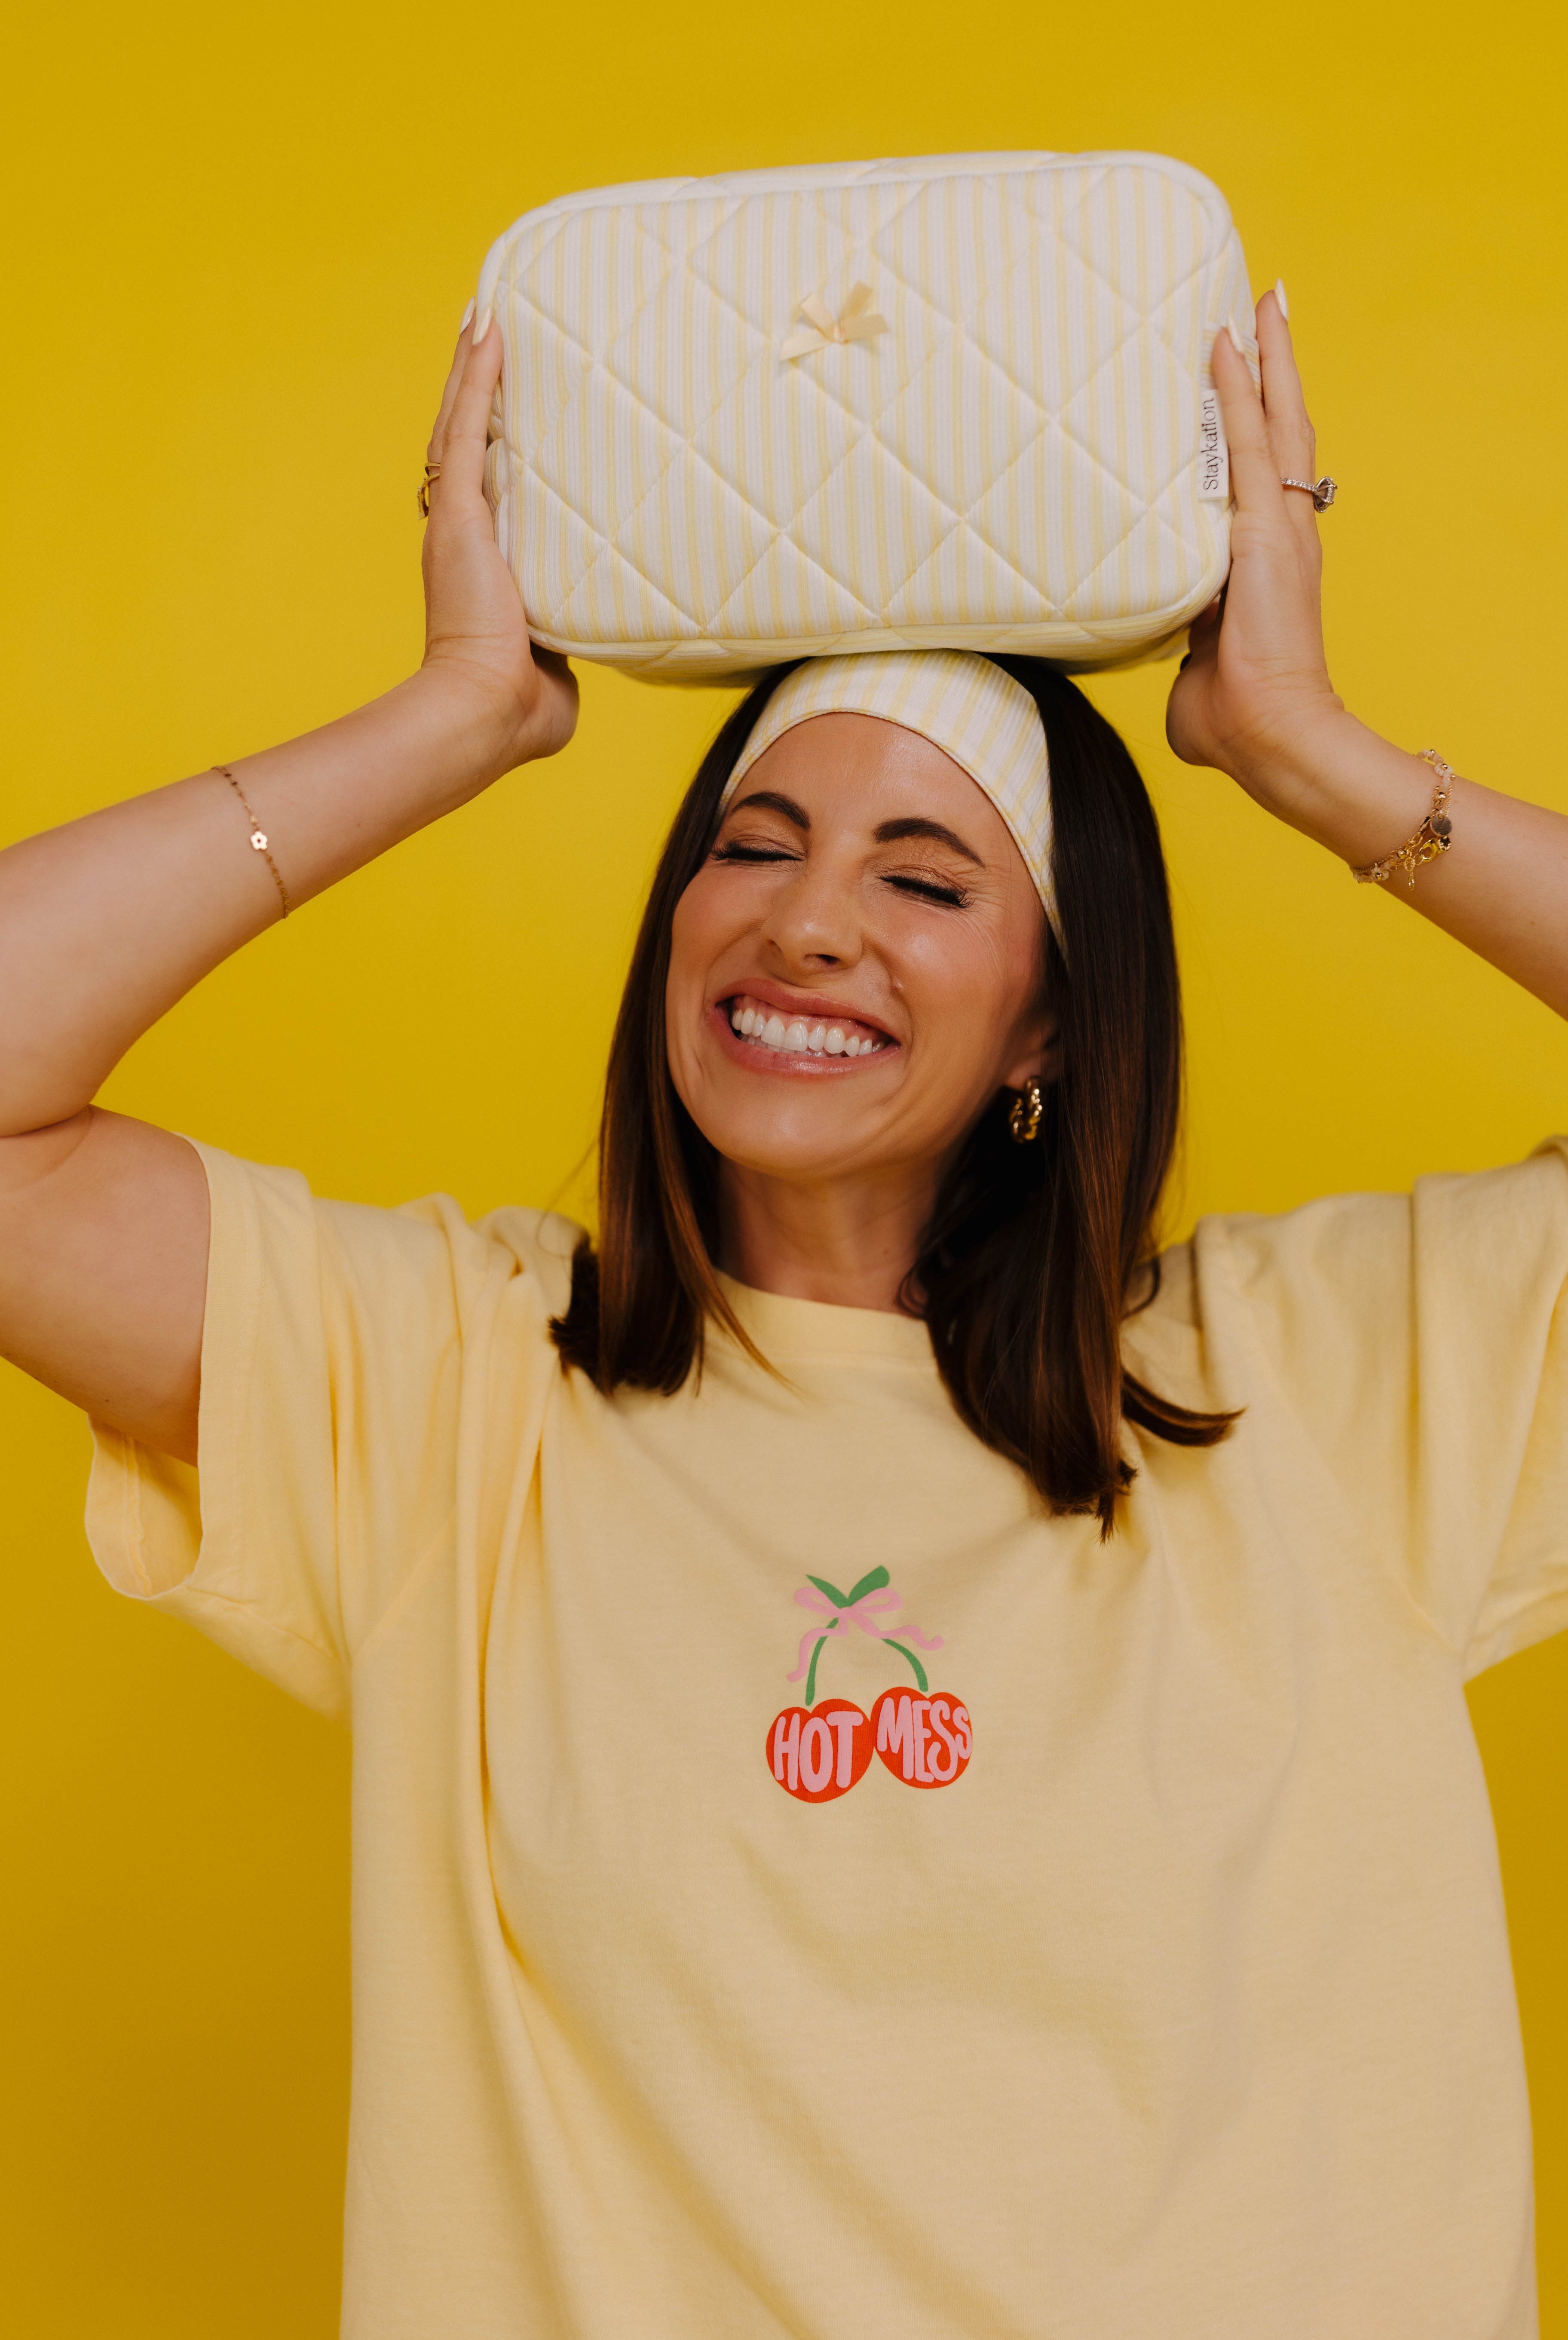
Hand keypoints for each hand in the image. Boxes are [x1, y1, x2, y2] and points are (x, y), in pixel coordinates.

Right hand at [419, 314, 578, 772]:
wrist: (488, 711)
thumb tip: (579, 646)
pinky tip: (488, 326)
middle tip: (492, 332)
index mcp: (481, 564)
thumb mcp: (554, 661)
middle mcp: (462, 533)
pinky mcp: (458, 511)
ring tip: (489, 310)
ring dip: (473, 366)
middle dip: (477, 389)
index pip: (487, 488)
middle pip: (466, 442)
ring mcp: (456, 518)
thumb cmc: (521, 709)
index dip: (493, 444)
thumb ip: (565, 639)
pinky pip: (467, 426)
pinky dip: (475, 376)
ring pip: (461, 423)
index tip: (510, 406)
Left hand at [1165, 291, 1344, 801]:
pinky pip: (1246, 443)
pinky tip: (1224, 344)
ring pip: (1274, 422)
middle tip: (1265, 308)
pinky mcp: (1265, 530)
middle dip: (1274, 368)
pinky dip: (1238, 390)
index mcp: (1265, 562)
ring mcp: (1278, 526)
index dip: (1259, 422)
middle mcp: (1280, 533)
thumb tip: (1164, 648)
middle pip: (1281, 431)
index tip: (1250, 375)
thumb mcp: (1195, 666)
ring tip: (1259, 303)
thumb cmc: (1232, 720)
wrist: (1268, 736)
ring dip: (1265, 359)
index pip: (1262, 475)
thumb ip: (1182, 644)